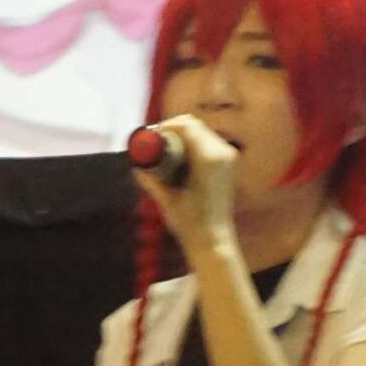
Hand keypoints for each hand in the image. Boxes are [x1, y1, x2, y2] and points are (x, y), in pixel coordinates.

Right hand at [129, 114, 238, 259]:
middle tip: (155, 141)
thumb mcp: (166, 198)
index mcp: (208, 158)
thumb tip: (136, 167)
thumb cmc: (190, 222)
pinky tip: (180, 155)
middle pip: (194, 125)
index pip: (186, 126)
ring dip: (182, 135)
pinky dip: (193, 143)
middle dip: (173, 129)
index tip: (150, 136)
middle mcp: (222, 152)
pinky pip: (208, 142)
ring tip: (165, 148)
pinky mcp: (229, 163)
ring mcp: (228, 157)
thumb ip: (151, 180)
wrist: (214, 239)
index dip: (165, 126)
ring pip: (201, 132)